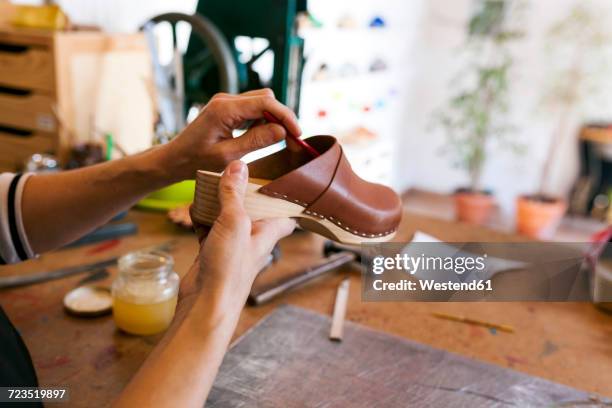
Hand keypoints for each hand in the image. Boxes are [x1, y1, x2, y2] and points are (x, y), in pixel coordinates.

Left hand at [164, 89, 300, 180]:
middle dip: (282, 117)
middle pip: (266, 98)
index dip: (285, 116)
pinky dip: (263, 121)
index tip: (297, 134)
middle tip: (292, 141)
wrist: (175, 159)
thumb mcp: (228, 156)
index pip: (265, 103)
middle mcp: (226, 100)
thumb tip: (282, 131)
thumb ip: (256, 141)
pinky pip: (253, 108)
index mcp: (224, 109)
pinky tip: (263, 137)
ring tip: (279, 141)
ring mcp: (226, 102)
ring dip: (273, 119)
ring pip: (261, 101)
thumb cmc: (197, 161)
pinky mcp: (227, 109)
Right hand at [180, 160, 294, 304]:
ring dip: (219, 203)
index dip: (287, 200)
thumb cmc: (229, 269)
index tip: (285, 181)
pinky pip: (208, 228)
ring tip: (211, 183)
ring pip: (228, 218)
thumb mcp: (235, 223)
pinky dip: (201, 218)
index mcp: (268, 233)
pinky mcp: (212, 252)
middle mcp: (252, 239)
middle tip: (237, 173)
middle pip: (254, 211)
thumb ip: (234, 194)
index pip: (287, 216)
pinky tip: (194, 207)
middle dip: (245, 194)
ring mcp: (232, 246)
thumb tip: (238, 166)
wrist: (205, 303)